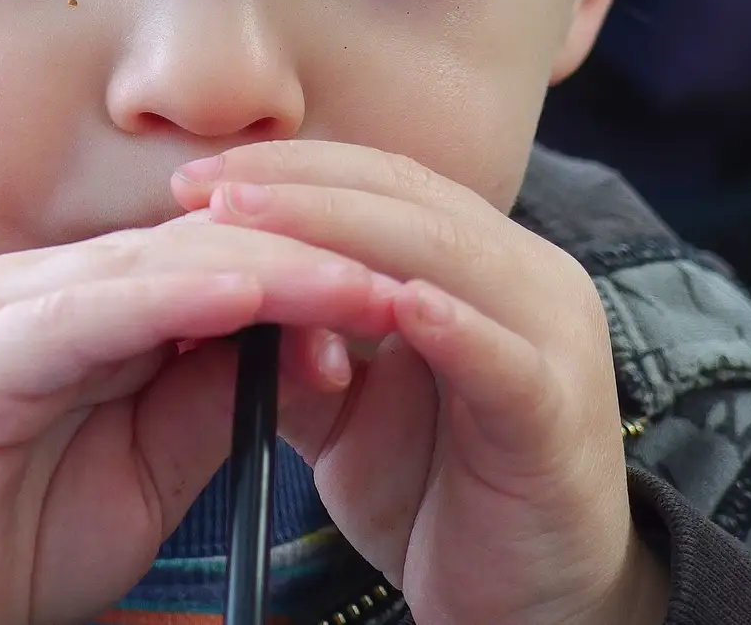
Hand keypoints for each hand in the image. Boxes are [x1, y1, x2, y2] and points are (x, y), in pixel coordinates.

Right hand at [0, 213, 398, 624]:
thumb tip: (305, 344)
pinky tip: (247, 297)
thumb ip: (213, 395)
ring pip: (149, 266)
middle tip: (398, 277)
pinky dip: (172, 300)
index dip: (305, 266)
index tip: (396, 289)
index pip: (207, 259)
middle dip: (301, 258)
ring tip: (352, 284)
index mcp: (88, 306)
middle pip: (189, 248)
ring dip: (260, 270)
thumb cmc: (28, 530)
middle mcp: (46, 287)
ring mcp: (7, 308)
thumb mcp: (154, 466)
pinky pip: (88, 313)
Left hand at [171, 141, 669, 624]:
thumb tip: (202, 285)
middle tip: (204, 191)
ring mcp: (552, 340)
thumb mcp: (339, 403)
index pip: (378, 179)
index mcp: (476, 258)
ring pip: (445, 255)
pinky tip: (395, 307)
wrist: (530, 603)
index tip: (191, 178)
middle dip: (296, 187)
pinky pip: (501, 360)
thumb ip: (289, 339)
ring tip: (253, 221)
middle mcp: (526, 276)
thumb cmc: (435, 486)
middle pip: (406, 198)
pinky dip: (451, 328)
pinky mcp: (559, 417)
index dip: (287, 168)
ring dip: (343, 232)